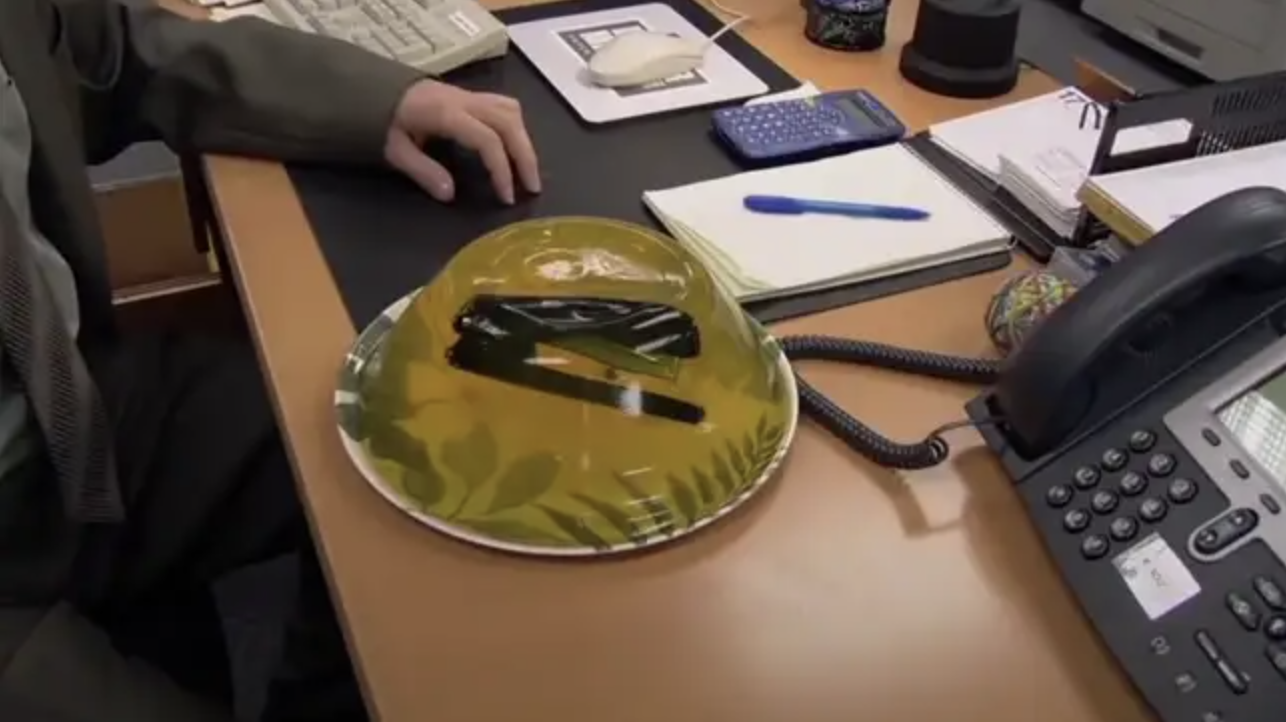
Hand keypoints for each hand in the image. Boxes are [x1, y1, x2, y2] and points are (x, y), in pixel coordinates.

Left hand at [383, 79, 541, 203]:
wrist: (370, 87)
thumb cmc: (380, 119)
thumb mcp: (393, 149)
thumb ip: (423, 171)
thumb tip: (451, 195)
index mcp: (446, 113)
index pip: (488, 139)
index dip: (502, 169)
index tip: (506, 196)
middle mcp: (464, 100)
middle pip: (509, 122)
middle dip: (525, 156)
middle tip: (532, 187)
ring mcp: (467, 95)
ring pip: (510, 110)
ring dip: (523, 139)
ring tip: (526, 169)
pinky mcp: (467, 96)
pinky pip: (502, 105)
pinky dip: (514, 127)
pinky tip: (512, 147)